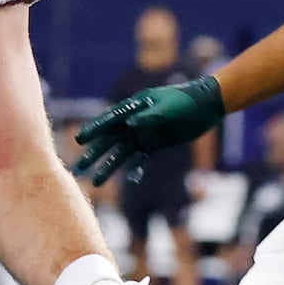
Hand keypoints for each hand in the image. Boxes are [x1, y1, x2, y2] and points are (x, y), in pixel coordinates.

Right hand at [68, 75, 224, 183]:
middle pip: (109, 140)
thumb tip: (130, 126)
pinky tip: (130, 181)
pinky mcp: (153, 145)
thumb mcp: (169, 108)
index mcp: (134, 107)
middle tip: (77, 168)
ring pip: (120, 153)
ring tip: (94, 183)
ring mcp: (142, 134)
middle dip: (93, 154)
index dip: (94, 129)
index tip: (79, 140)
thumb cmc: (187, 102)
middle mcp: (134, 122)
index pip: (110, 120)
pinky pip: (139, 160)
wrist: (206, 105)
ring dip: (108, 167)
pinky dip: (134, 170)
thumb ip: (150, 117)